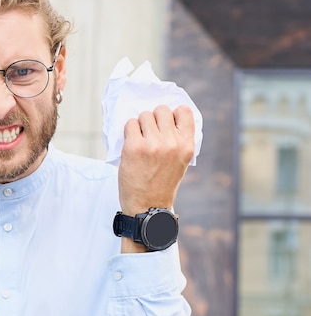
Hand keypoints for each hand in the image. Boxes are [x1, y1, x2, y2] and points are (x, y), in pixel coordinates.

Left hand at [118, 105, 194, 250]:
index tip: (166, 123)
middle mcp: (171, 143)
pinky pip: (130, 124)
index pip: (184, 111)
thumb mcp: (179, 162)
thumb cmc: (161, 184)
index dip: (173, 114)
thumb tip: (165, 119)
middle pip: (161, 110)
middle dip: (154, 118)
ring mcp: (152, 144)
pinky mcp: (134, 147)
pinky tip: (131, 143)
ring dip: (140, 125)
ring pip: (144, 115)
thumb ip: (177, 141)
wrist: (147, 206)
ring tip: (140, 140)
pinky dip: (129, 131)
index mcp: (186, 146)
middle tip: (149, 133)